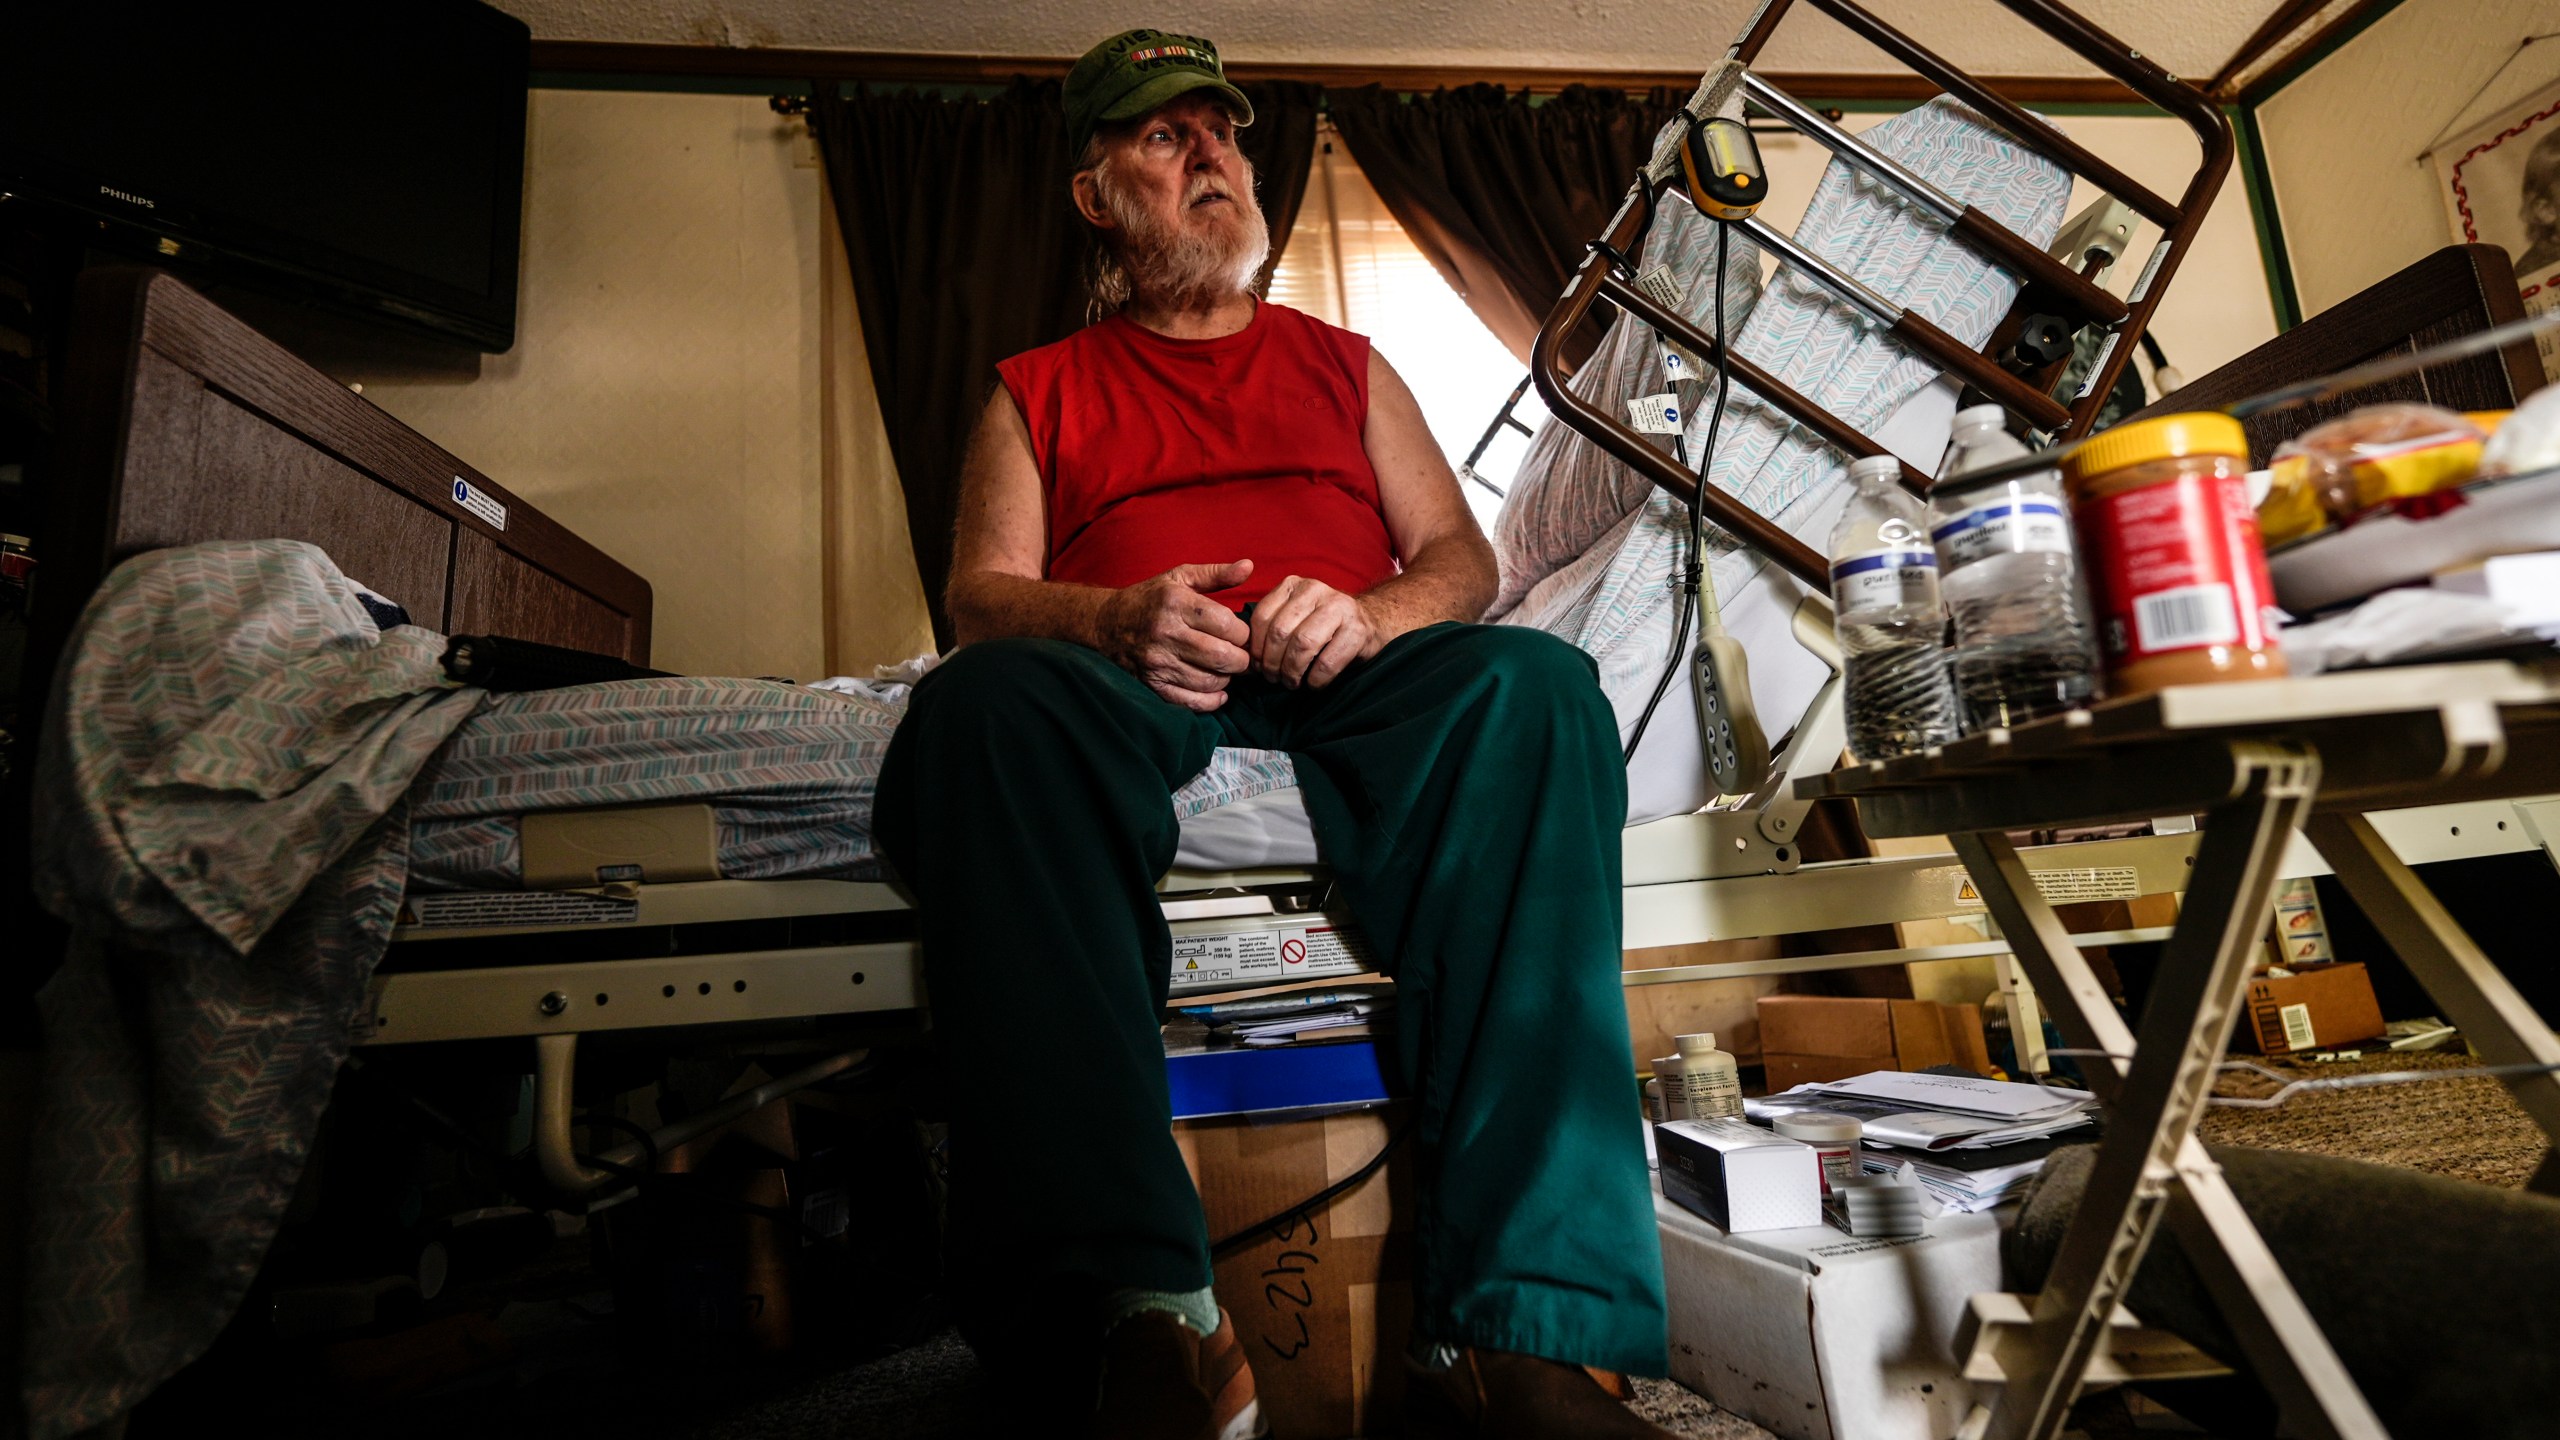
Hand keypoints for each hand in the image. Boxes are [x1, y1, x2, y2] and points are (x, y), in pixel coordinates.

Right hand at [1095, 560, 1254, 710]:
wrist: (1106, 624)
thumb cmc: (1150, 599)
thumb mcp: (1180, 578)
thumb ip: (1216, 574)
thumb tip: (1249, 566)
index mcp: (1176, 603)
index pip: (1228, 625)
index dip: (1243, 633)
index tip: (1240, 634)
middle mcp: (1166, 633)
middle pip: (1223, 657)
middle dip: (1241, 660)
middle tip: (1239, 655)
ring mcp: (1158, 662)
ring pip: (1211, 681)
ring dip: (1226, 678)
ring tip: (1224, 668)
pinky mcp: (1152, 684)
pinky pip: (1192, 702)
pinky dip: (1211, 700)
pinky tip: (1217, 691)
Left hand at [1248, 576, 1379, 689]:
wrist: (1370, 624)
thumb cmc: (1323, 627)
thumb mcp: (1294, 616)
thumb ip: (1271, 627)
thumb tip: (1242, 656)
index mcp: (1293, 585)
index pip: (1262, 616)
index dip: (1256, 648)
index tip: (1258, 667)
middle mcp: (1316, 589)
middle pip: (1280, 632)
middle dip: (1272, 663)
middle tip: (1274, 679)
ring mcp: (1340, 607)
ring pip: (1303, 644)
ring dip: (1292, 672)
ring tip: (1292, 683)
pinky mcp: (1358, 631)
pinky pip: (1327, 662)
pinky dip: (1315, 680)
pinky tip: (1313, 684)